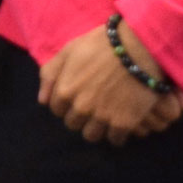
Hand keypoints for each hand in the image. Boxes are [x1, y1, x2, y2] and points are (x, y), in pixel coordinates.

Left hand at [38, 23, 182, 145]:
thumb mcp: (70, 50)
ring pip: (92, 135)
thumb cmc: (102, 43)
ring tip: (107, 115)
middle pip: (73, 124)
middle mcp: (80, 108)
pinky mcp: (123, 123)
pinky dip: (118, 133)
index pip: (57, 109)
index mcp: (65, 91)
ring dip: (97, 127)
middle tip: (94, 104)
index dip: (67, 102)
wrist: (140, 45)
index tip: (78, 96)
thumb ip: (51, 73)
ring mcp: (102, 117)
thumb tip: (42, 101)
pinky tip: (122, 121)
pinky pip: (115, 139)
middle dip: (81, 115)